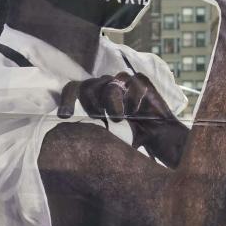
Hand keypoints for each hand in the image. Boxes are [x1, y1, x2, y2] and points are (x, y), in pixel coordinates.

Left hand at [58, 72, 187, 166]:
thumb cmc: (132, 137)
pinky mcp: (142, 81)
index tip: (64, 116)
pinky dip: (132, 99)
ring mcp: (125, 81)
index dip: (67, 99)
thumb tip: (67, 144)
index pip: (74, 89)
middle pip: (88, 84)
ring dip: (112, 102)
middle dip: (89, 101)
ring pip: (110, 84)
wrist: (161, 136)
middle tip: (98, 116)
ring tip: (119, 118)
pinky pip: (133, 84)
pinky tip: (136, 112)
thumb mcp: (108, 137)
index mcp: (94, 97)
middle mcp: (107, 86)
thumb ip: (92, 133)